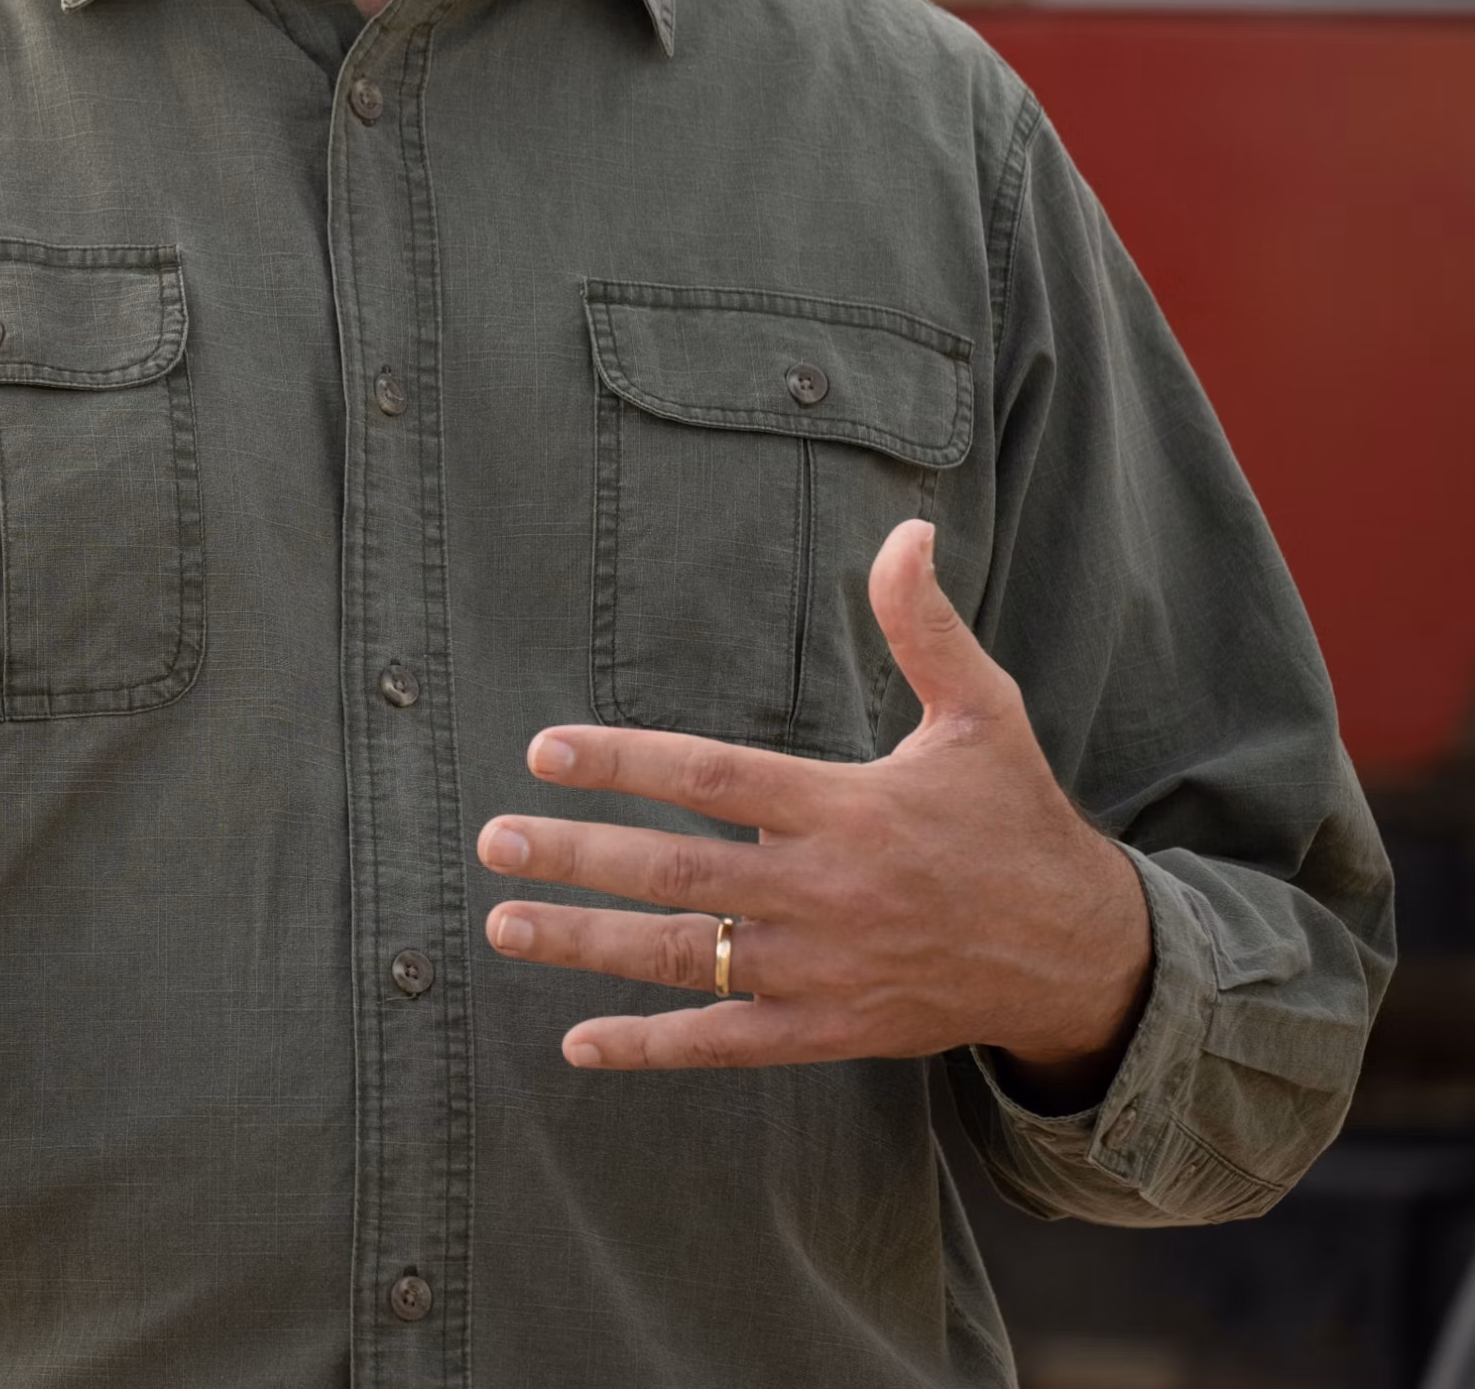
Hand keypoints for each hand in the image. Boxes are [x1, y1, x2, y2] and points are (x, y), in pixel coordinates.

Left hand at [475, 519, 1151, 1096]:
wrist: (1084, 955)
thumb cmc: (1015, 819)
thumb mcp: (982, 713)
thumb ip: (925, 626)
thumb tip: (906, 529)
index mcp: (851, 808)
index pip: (714, 778)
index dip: (626, 763)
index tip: (544, 751)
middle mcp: (830, 891)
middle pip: (680, 872)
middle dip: (579, 856)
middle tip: (492, 840)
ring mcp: (827, 969)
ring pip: (688, 958)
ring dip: (588, 944)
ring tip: (503, 921)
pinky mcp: (834, 1030)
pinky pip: (728, 1041)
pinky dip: (653, 1046)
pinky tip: (577, 1044)